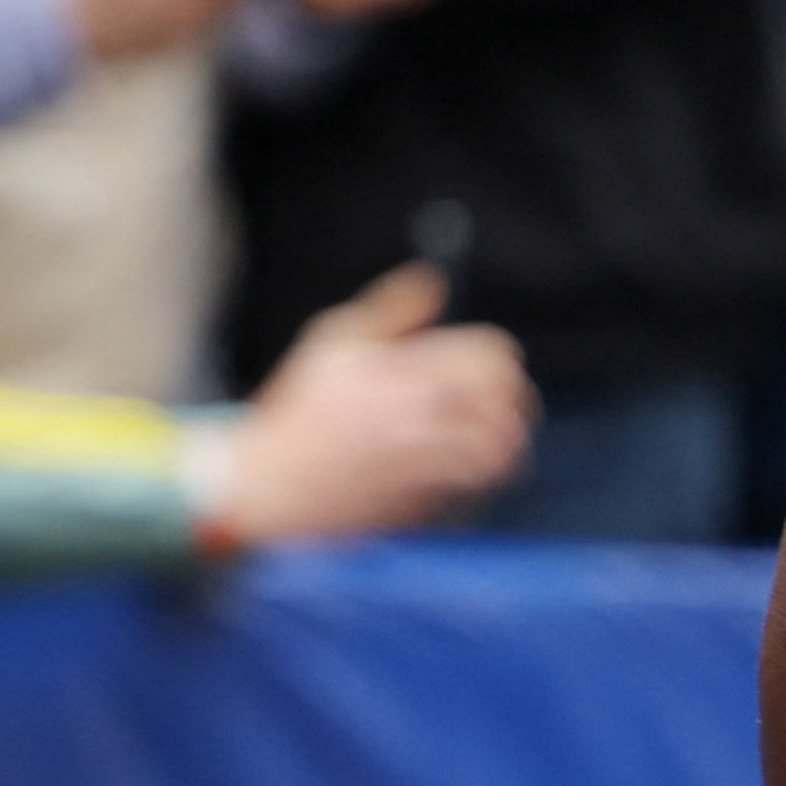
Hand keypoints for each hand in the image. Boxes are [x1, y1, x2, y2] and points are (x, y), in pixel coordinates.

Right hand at [220, 264, 533, 540]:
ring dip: (506, 441)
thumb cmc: (301, 409)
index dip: (500, 358)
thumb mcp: (333, 341)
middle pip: (504, 401)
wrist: (271, 485)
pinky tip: (467, 471)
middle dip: (515, 398)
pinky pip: (475, 490)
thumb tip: (434, 281)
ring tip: (494, 438)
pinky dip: (480, 479)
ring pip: (500, 450)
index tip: (494, 365)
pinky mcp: (421, 504)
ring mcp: (422, 465)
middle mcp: (416, 418)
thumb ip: (390, 309)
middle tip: (507, 402)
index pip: (488, 356)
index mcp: (400, 371)